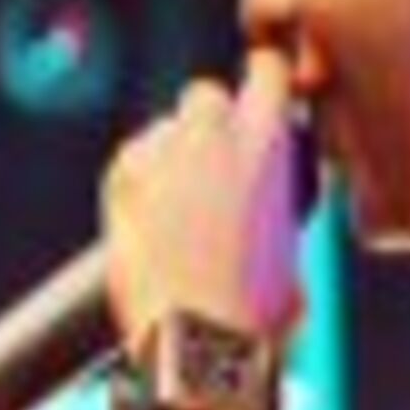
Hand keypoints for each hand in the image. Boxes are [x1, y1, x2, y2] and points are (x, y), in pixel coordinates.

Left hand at [102, 49, 299, 351]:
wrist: (196, 340)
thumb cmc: (257, 310)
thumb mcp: (290, 244)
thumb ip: (275, 200)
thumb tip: (263, 205)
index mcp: (268, 144)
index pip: (266, 69)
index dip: (262, 88)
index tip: (257, 110)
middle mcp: (212, 135)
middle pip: (204, 95)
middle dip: (208, 124)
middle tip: (211, 173)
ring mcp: (160, 155)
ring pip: (160, 129)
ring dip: (169, 155)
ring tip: (177, 212)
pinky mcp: (120, 180)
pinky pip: (129, 160)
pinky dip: (137, 180)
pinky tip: (149, 221)